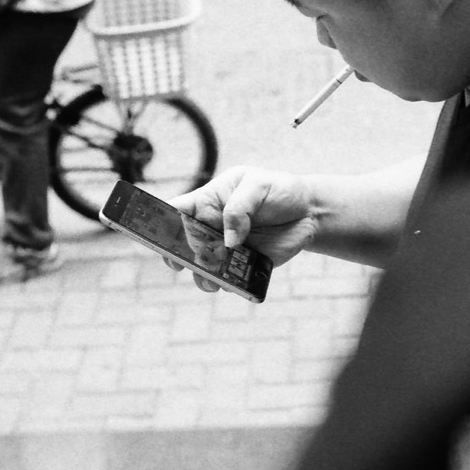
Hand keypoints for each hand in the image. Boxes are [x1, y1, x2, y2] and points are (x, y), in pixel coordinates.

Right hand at [167, 166, 317, 292]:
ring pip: (202, 268)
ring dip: (203, 275)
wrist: (309, 212)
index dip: (161, 222)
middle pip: (183, 245)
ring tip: (213, 278)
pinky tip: (234, 282)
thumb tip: (229, 240)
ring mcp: (225, 249)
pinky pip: (228, 280)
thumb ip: (239, 208)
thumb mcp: (259, 185)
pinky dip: (228, 284)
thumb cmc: (279, 190)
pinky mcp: (243, 266)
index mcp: (208, 201)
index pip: (176, 210)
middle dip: (178, 256)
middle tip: (182, 262)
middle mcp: (211, 227)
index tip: (160, 234)